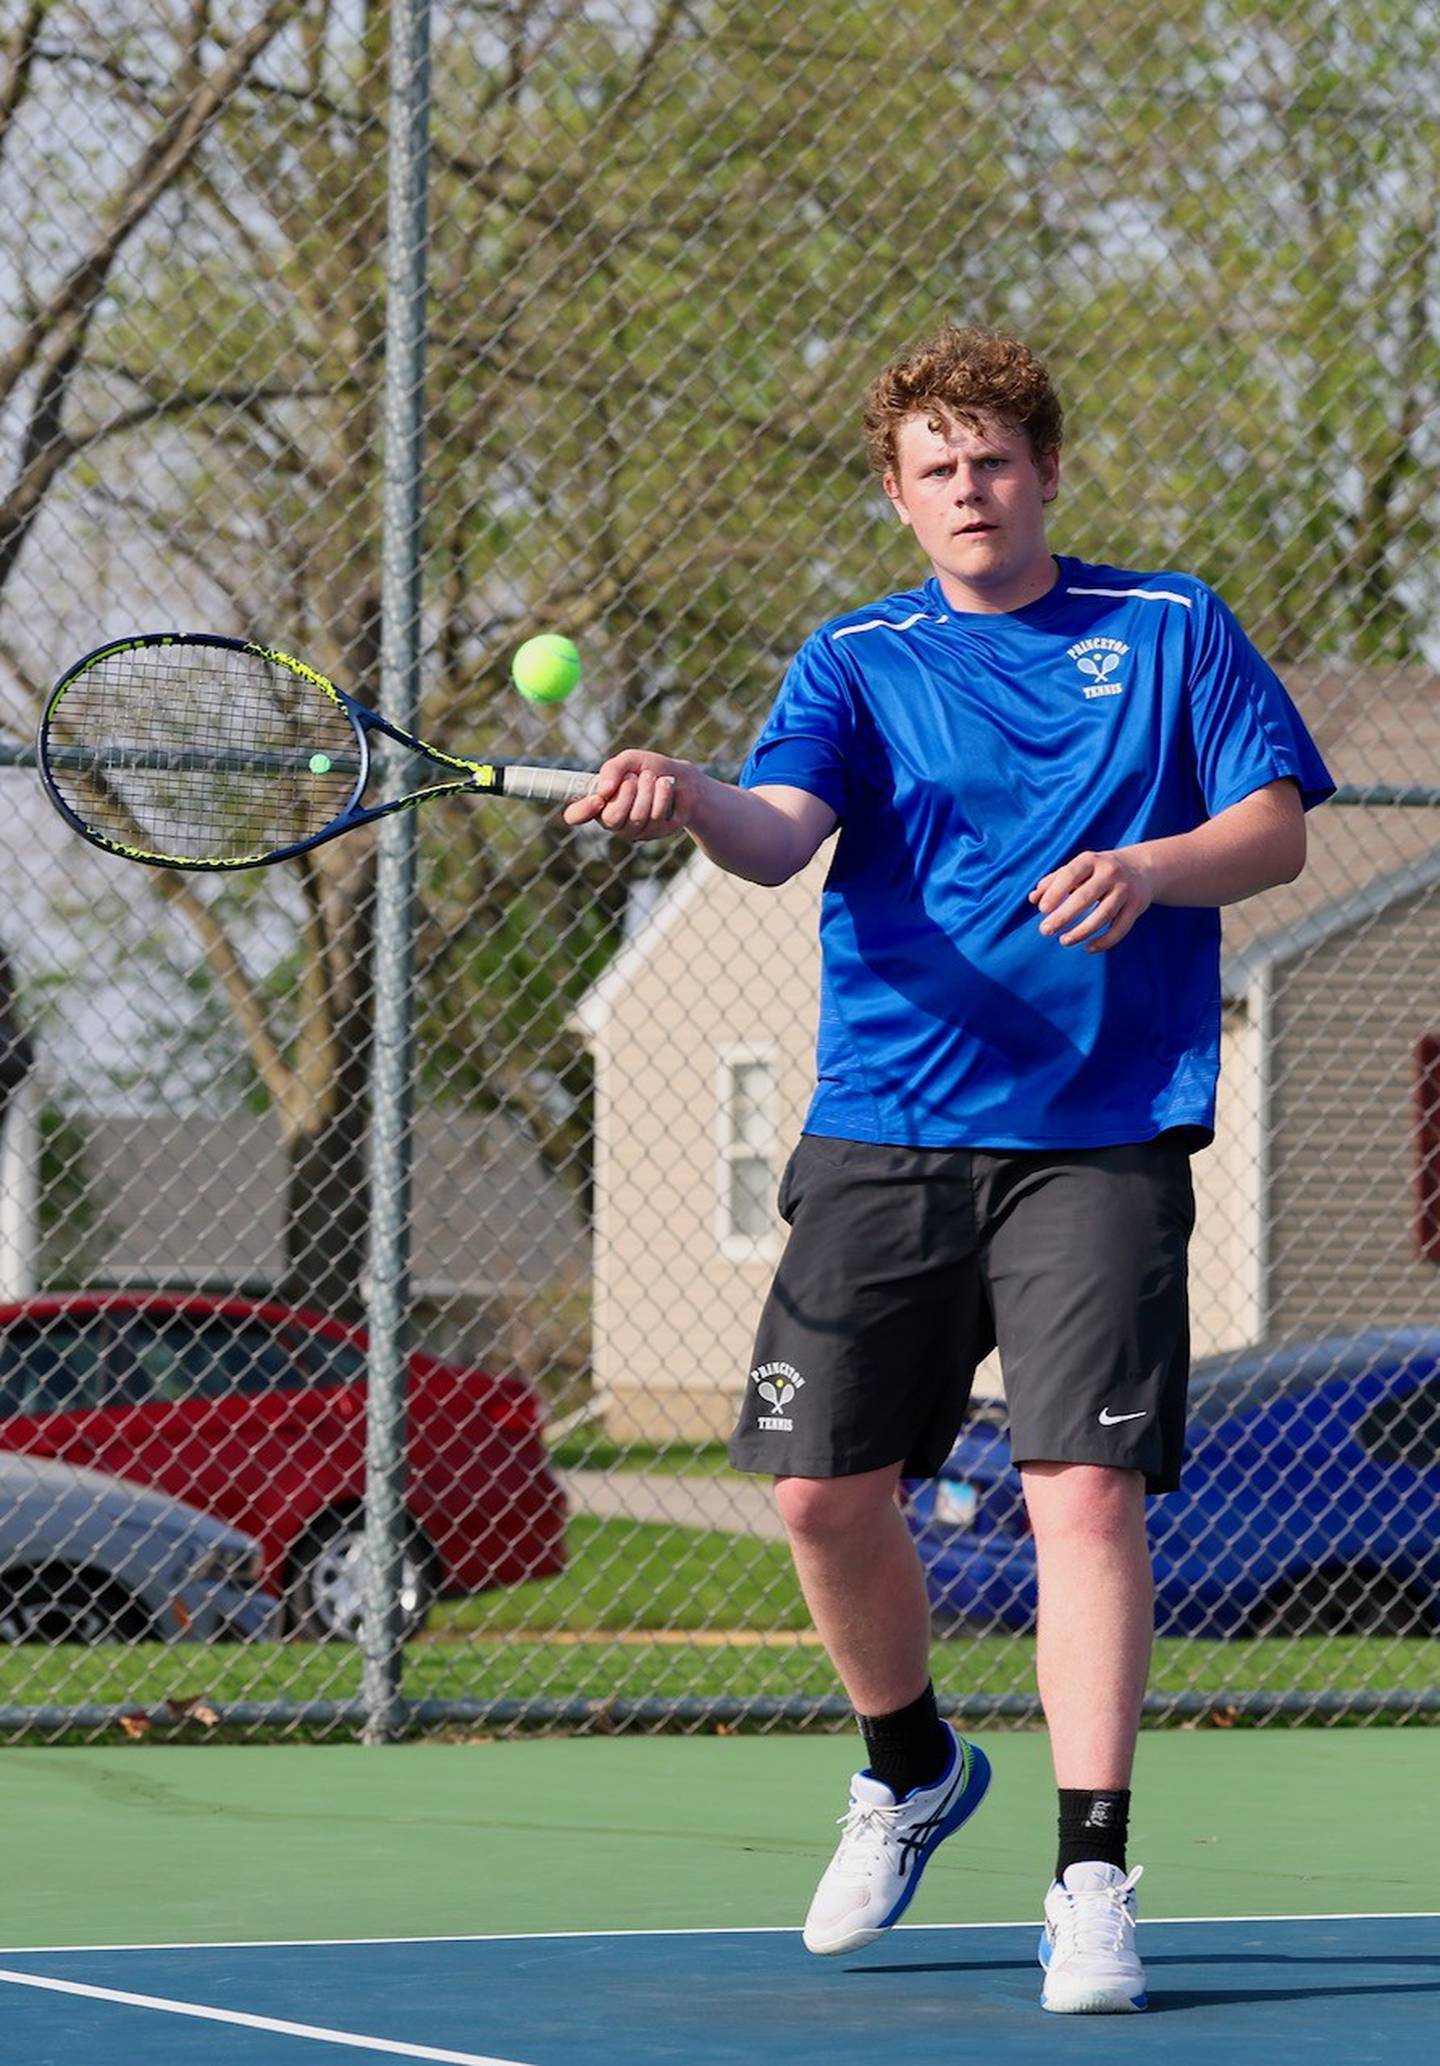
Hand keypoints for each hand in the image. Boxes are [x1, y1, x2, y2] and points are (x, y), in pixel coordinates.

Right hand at [562, 748, 693, 840]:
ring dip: (647, 790)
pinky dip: (662, 794)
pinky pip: (656, 817)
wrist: (681, 776)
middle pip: (611, 819)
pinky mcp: (656, 833)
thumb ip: (612, 769)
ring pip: (636, 818)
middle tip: (635, 777)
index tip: (598, 797)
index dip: (583, 810)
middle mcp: (613, 821)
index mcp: (598, 803)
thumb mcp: (628, 760)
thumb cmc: (648, 768)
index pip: (575, 816)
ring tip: (652, 778)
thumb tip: (604, 790)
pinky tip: (665, 785)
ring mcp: (634, 831)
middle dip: (627, 793)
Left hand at [1029, 847, 1152, 951]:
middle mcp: (1110, 872)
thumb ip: (1053, 882)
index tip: (1042, 910)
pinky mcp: (1137, 906)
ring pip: (1103, 915)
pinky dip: (1105, 941)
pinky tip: (1088, 948)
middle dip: (1063, 916)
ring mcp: (1126, 890)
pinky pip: (1120, 928)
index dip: (1055, 892)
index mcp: (1091, 860)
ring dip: (1082, 931)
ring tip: (1064, 941)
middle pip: (1085, 897)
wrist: (1141, 868)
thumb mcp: (1078, 869)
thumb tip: (1033, 899)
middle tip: (1045, 931)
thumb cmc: (1097, 871)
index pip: (1070, 875)